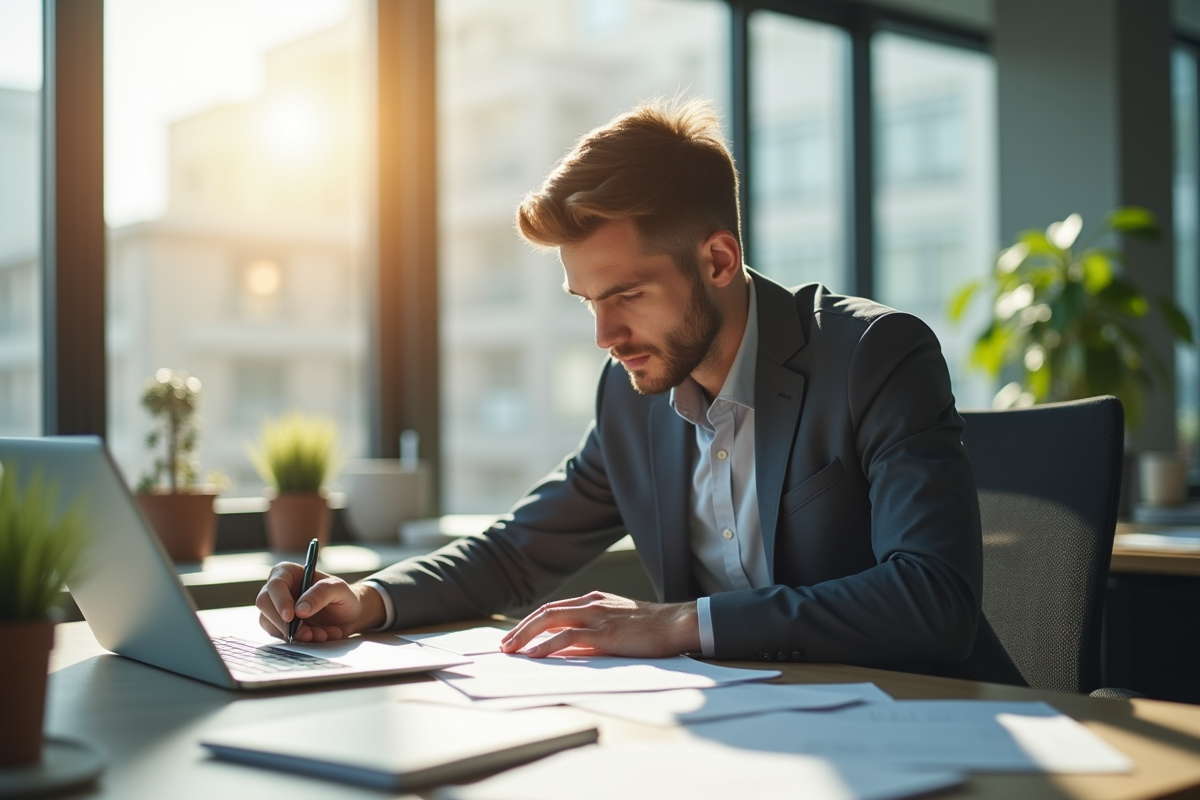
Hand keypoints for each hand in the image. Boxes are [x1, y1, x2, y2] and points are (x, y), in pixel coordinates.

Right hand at [255, 562, 384, 641]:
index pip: (275, 585)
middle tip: (307, 633)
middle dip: (284, 623)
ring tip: (321, 634)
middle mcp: (277, 591)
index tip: (291, 616)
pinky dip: (299, 641)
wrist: (348, 615)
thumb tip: (299, 610)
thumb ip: (321, 594)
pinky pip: (280, 637)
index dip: (280, 601)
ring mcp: (276, 610)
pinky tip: (319, 636)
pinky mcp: (279, 627)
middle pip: (265, 605)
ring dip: (295, 634)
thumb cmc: (342, 596)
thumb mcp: (338, 589)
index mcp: (288, 573)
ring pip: (270, 624)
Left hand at [498, 591, 699, 657]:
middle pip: (545, 612)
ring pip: (550, 620)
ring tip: (510, 650)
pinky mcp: (603, 632)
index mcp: (594, 600)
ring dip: (525, 635)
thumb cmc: (651, 629)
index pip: (553, 609)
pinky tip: (533, 654)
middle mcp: (591, 604)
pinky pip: (567, 637)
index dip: (531, 621)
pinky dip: (546, 644)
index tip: (516, 636)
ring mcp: (596, 616)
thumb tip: (569, 650)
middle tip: (504, 645)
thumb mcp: (617, 626)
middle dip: (521, 628)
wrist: (676, 624)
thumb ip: (593, 634)